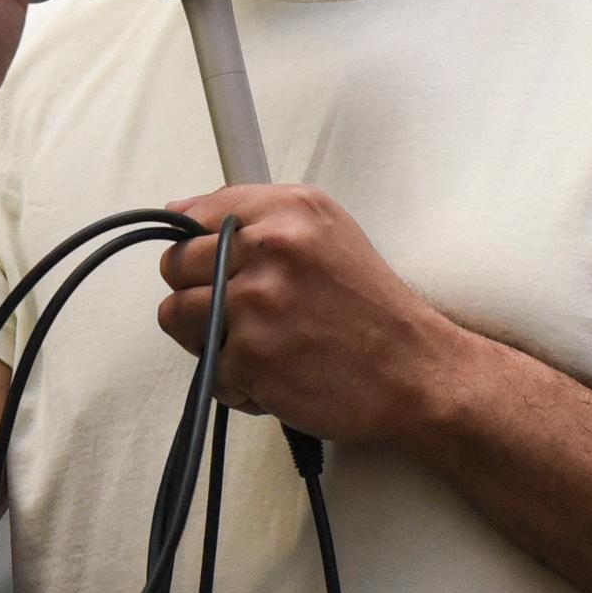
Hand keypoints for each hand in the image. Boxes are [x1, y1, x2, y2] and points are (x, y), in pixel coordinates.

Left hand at [155, 184, 472, 445]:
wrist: (415, 372)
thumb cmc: (370, 308)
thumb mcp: (326, 232)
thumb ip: (255, 216)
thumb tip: (179, 212)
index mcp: (289, 211)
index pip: (194, 215)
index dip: (195, 247)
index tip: (213, 266)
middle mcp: (271, 249)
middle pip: (175, 266)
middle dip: (198, 292)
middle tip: (240, 311)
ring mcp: (256, 304)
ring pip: (175, 315)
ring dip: (206, 337)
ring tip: (255, 343)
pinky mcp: (250, 357)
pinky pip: (206, 369)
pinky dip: (235, 381)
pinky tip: (275, 375)